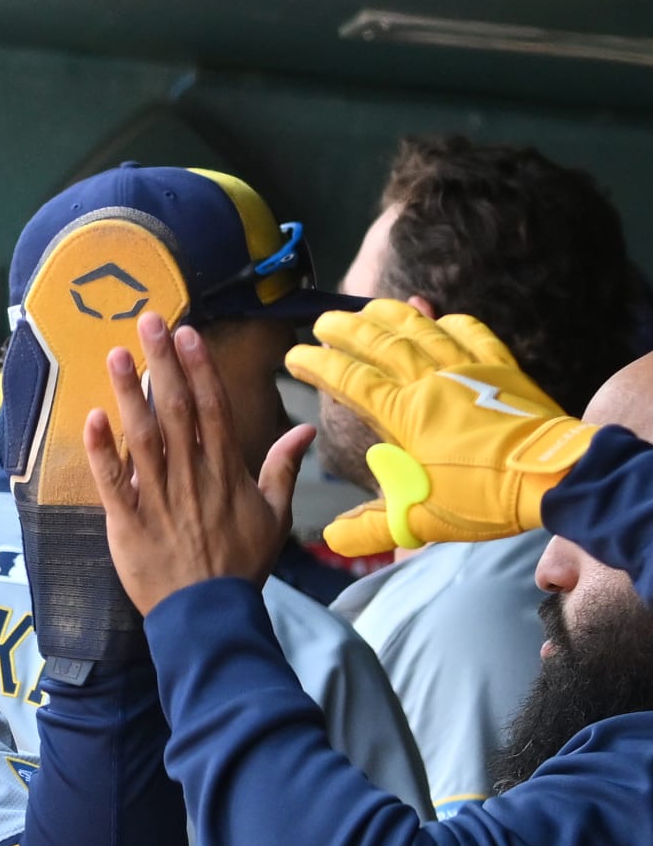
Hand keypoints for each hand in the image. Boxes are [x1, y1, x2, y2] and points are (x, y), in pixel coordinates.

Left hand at [82, 313, 313, 615]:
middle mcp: (191, 478)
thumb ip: (282, 469)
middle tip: (147, 320)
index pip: (212, 408)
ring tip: (116, 354)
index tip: (188, 333)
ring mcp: (157, 499)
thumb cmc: (240, 566)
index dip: (199, 368)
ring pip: (142, 437)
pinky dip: (101, 451)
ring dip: (129, 393)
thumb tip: (304, 430)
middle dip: (162, 362)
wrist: (209, 615)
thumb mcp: (274, 518)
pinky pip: (111, 483)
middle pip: (176, 410)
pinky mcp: (127, 523)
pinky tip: (92, 417)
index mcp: (225, 472)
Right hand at [286, 299, 594, 555]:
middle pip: (380, 343)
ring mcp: (468, 370)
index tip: (295, 355)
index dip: (319, 364)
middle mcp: (431, 382)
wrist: (551, 476)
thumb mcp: (419, 520)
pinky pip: (472, 334)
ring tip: (368, 307)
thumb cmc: (482, 496)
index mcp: (405, 414)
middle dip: (346, 329)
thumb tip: (331, 539)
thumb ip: (370, 527)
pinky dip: (451, 321)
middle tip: (322, 322)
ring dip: (391, 315)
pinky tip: (438, 315)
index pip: (350, 380)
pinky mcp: (501, 369)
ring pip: (421, 330)